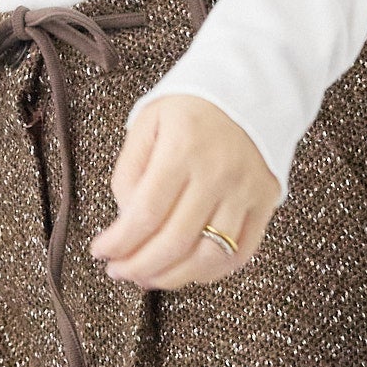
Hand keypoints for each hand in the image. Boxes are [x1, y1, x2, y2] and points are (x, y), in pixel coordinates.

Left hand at [89, 96, 280, 290]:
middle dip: (138, 266)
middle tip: (118, 271)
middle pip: (174, 242)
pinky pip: (240, 254)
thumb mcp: (147, 124)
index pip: (146, 213)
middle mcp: (218, 172)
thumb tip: (126, 223)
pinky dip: (210, 273)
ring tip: (147, 277)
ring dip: (172, 277)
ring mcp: (246, 191)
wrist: (248, 89)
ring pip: (208, 257)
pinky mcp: (265, 202)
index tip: (100, 252)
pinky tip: (185, 271)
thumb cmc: (192, 107)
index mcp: (183, 147)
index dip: (119, 243)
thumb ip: (129, 173)